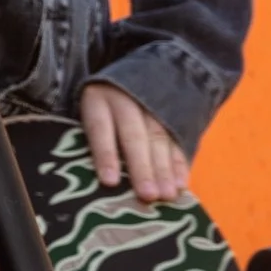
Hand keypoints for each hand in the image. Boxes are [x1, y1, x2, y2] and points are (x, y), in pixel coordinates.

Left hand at [80, 79, 188, 205]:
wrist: (136, 74)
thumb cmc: (102, 108)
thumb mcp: (89, 113)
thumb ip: (91, 140)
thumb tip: (100, 182)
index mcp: (98, 100)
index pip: (100, 128)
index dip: (105, 155)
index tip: (110, 182)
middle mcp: (126, 100)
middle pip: (134, 135)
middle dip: (142, 167)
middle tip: (148, 195)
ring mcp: (152, 105)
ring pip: (159, 138)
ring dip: (164, 169)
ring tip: (167, 195)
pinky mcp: (172, 113)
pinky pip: (177, 139)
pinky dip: (180, 163)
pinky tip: (181, 183)